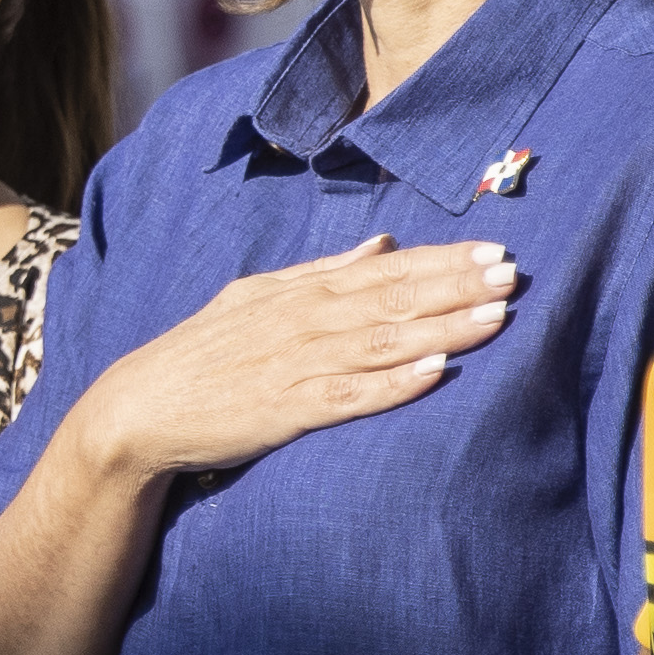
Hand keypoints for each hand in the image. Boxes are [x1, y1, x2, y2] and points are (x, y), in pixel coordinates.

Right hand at [69, 233, 514, 482]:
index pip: (385, 269)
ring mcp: (297, 365)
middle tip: (514, 273)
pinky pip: (351, 395)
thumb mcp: (257, 296)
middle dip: (457, 285)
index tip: (495, 250)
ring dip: (444, 328)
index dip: (443, 260)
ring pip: (384, 342)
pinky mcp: (287, 410)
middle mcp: (305, 321)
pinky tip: (436, 373)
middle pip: (395, 299)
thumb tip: (383, 244)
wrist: (140, 408)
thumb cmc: (203, 354)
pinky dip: (394, 383)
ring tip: (496, 316)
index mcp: (301, 292)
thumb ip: (322, 271)